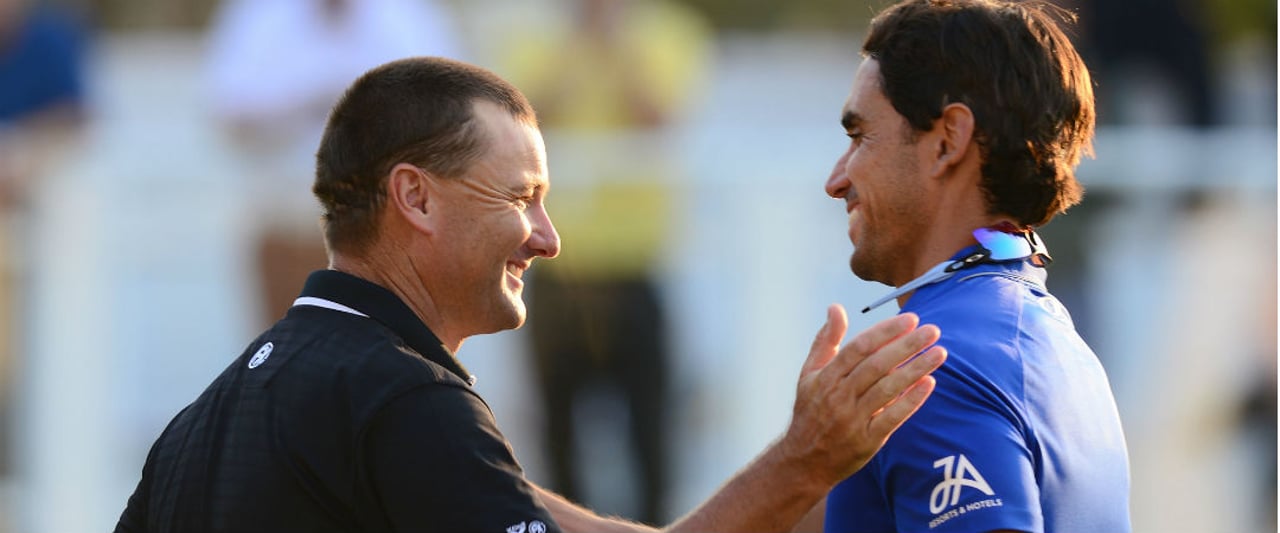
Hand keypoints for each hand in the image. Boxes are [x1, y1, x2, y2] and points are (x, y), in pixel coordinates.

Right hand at [780, 304, 944, 487]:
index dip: (886, 331)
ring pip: (888, 389)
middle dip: (907, 345)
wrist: (804, 460)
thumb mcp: (809, 374)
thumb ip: (826, 340)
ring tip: (939, 353)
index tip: (910, 319)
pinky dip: (911, 400)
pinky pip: (893, 417)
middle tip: (933, 330)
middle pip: (878, 365)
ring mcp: (853, 419)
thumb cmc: (810, 411)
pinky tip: (929, 383)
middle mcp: (838, 396)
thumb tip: (835, 308)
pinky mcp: (867, 440)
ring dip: (916, 369)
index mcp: (826, 377)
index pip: (859, 347)